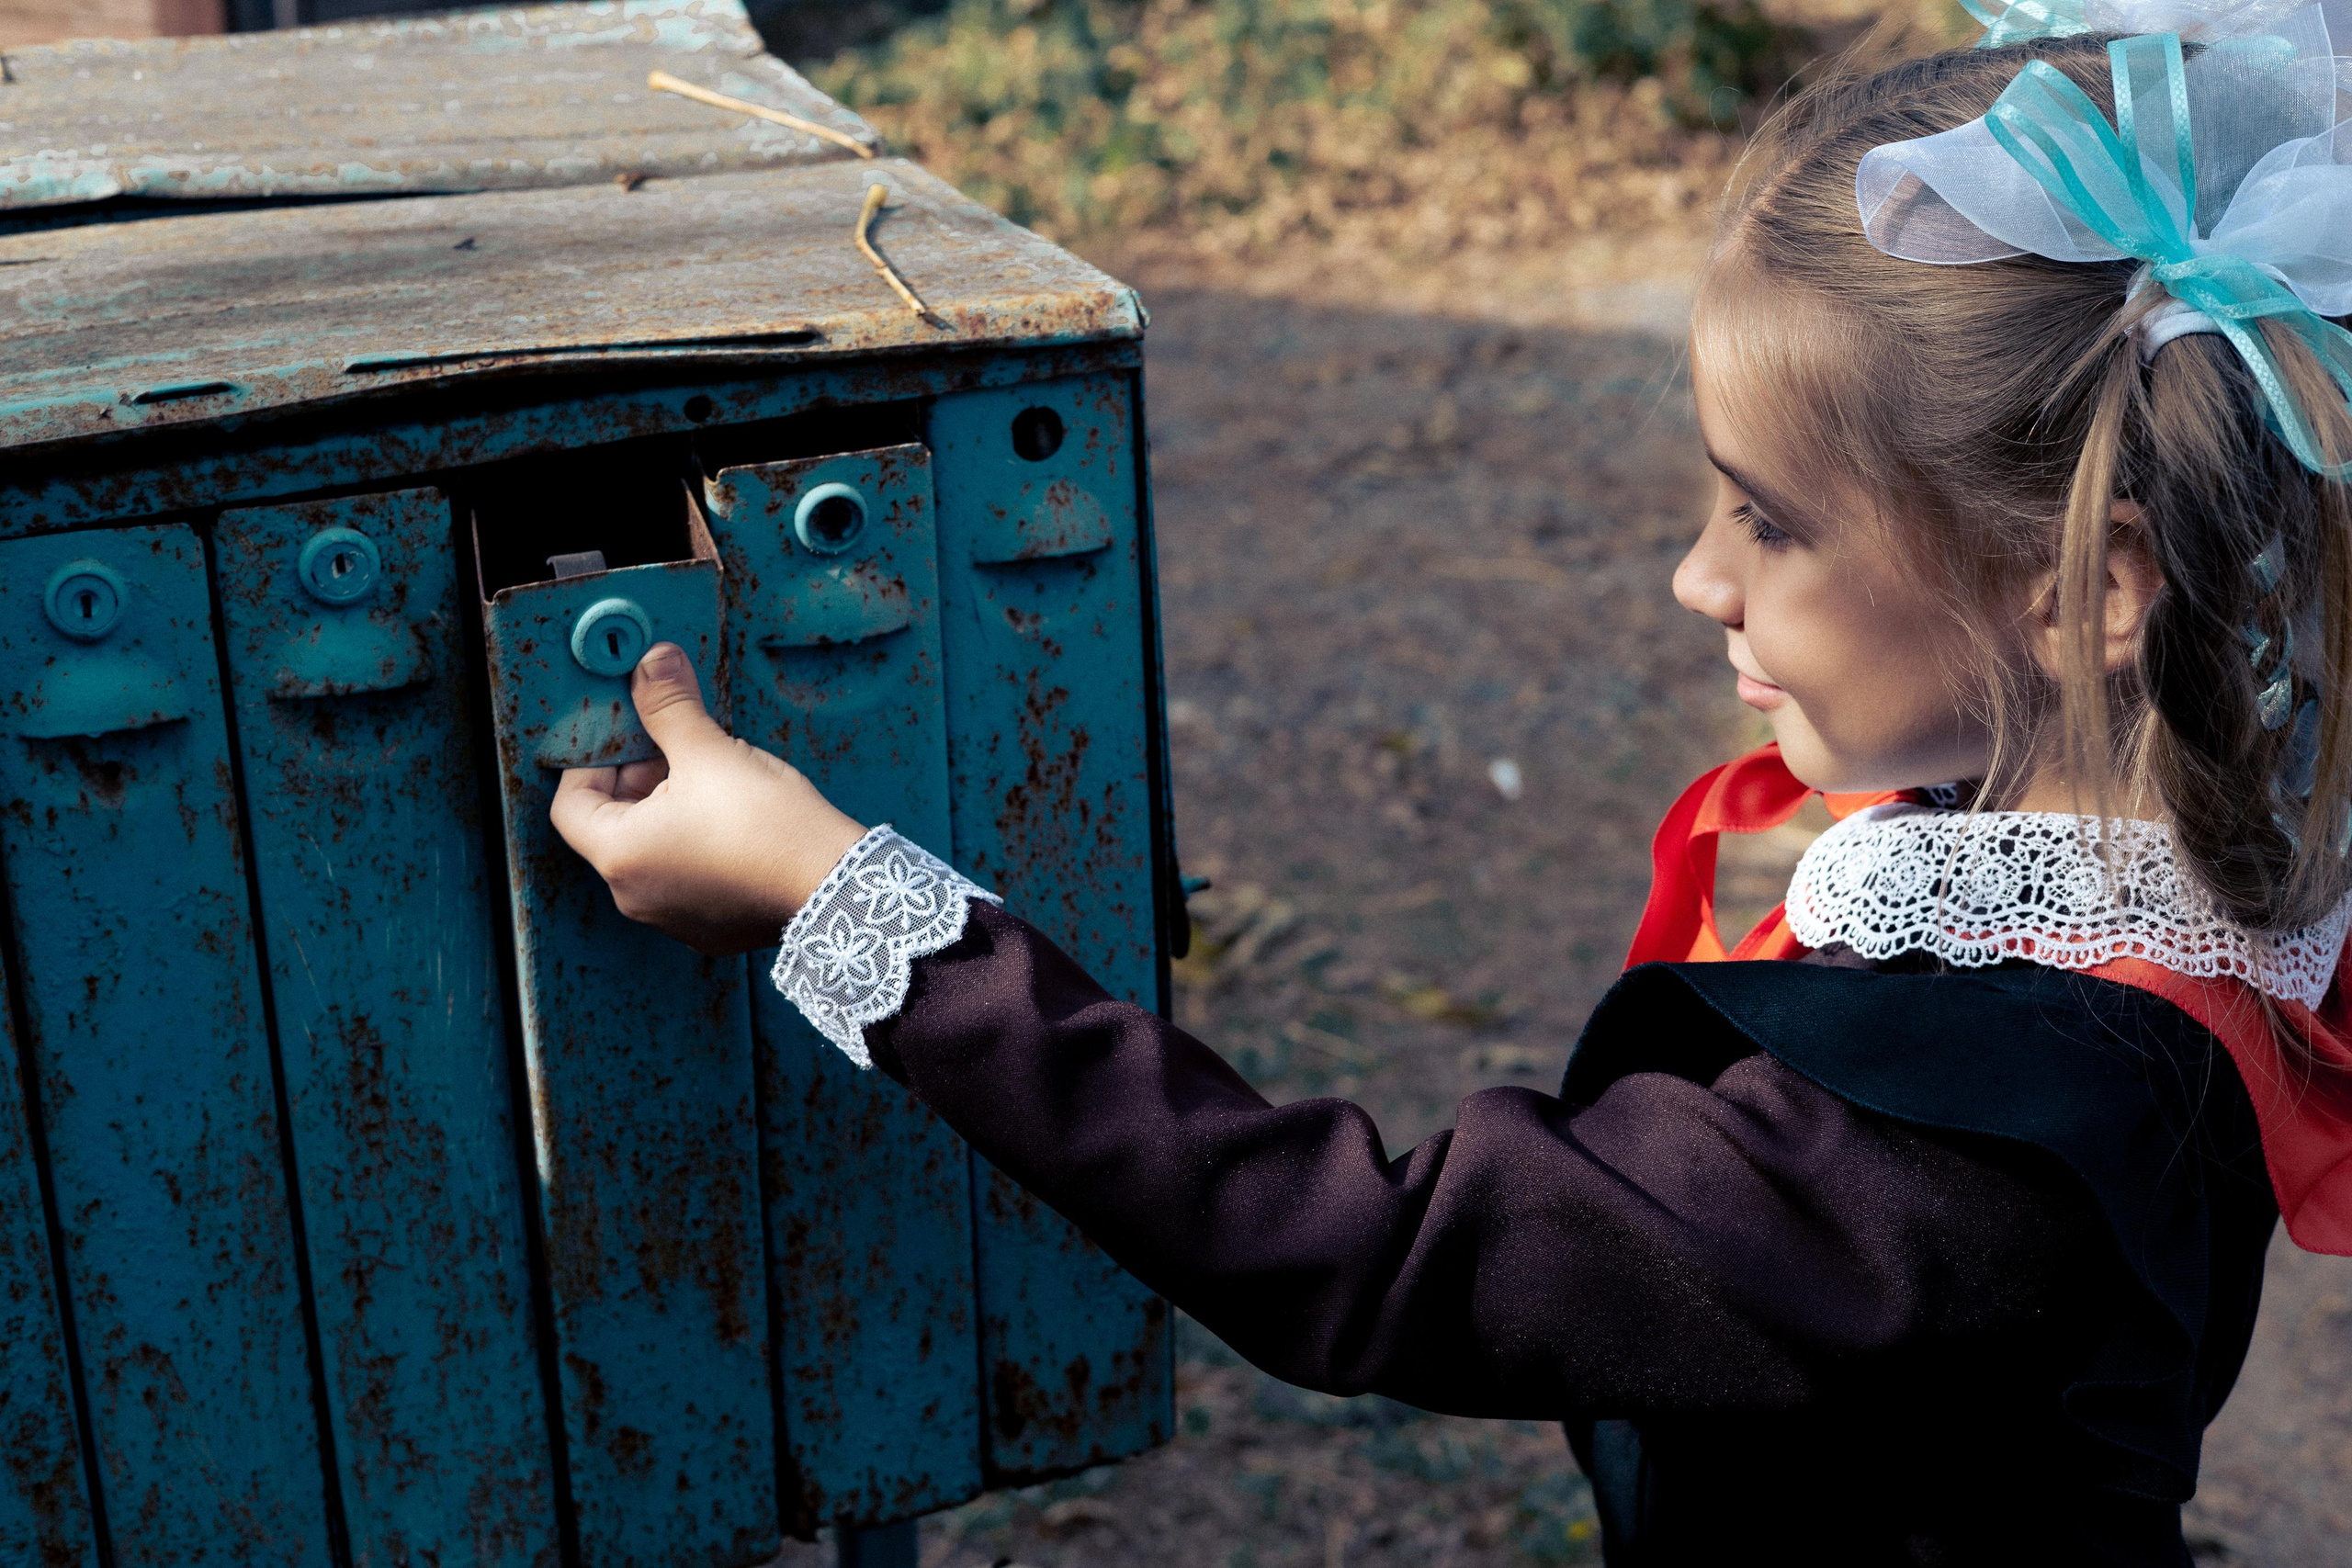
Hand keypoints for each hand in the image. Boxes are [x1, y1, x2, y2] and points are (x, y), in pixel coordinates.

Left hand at [551, 642, 866, 954]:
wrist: (837, 885)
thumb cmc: (768, 824)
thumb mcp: (711, 752)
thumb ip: (669, 706)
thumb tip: (651, 662)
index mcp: (620, 855)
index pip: (571, 804)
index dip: (593, 762)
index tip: (628, 739)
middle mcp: (635, 897)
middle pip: (613, 827)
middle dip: (640, 782)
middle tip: (679, 751)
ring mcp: (673, 918)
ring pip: (652, 853)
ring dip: (669, 814)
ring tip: (714, 785)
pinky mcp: (710, 929)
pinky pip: (686, 880)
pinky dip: (697, 849)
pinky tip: (735, 825)